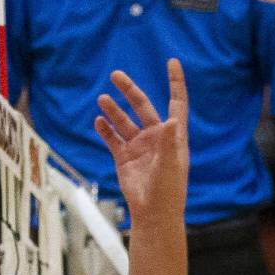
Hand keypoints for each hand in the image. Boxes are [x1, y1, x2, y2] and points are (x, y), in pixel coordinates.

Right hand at [95, 60, 188, 228]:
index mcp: (173, 136)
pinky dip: (105, 129)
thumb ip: (170, 140)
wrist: (153, 212)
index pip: (177, 102)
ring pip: (124, 122)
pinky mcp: (125, 158)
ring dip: (113, 109)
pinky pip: (113, 139)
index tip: (172, 62)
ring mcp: (140, 147)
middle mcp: (156, 138)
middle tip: (116, 75)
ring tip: (102, 98)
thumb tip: (174, 117)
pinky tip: (98, 121)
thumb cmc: (168, 190)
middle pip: (143, 107)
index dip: (175, 82)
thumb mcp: (171, 163)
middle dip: (130, 91)